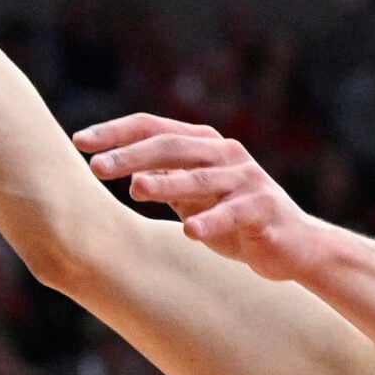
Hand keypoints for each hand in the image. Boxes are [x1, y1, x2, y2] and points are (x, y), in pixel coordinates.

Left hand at [73, 113, 328, 280]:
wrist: (295, 245)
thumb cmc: (237, 220)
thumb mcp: (195, 197)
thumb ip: (166, 181)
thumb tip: (122, 171)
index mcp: (205, 146)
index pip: (154, 128)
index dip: (116, 132)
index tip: (80, 142)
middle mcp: (226, 154)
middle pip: (173, 146)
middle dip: (132, 155)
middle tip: (97, 167)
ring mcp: (248, 179)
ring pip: (202, 177)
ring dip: (168, 183)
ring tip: (137, 189)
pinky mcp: (264, 208)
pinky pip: (234, 213)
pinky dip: (212, 221)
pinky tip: (190, 232)